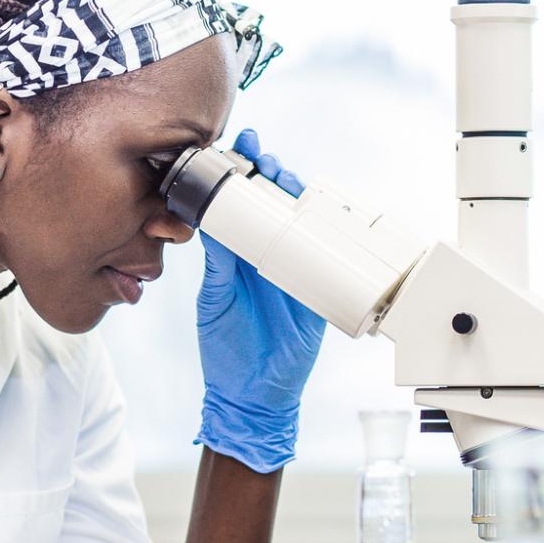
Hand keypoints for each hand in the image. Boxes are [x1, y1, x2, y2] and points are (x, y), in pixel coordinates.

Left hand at [194, 129, 326, 473]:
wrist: (253, 392)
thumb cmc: (227, 347)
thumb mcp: (216, 300)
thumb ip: (219, 264)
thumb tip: (213, 223)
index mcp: (239, 255)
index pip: (241, 206)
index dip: (241, 177)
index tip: (238, 150)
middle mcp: (268, 255)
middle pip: (275, 204)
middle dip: (271, 174)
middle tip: (262, 157)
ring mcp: (296, 269)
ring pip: (302, 221)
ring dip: (297, 195)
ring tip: (283, 176)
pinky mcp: (320, 288)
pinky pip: (329, 255)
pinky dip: (331, 233)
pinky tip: (324, 213)